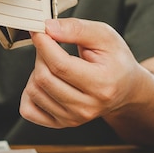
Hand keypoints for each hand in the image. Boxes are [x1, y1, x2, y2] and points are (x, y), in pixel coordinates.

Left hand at [20, 18, 149, 127]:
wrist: (125, 88)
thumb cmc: (114, 61)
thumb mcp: (104, 36)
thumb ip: (76, 28)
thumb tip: (48, 28)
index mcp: (103, 85)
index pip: (60, 65)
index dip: (43, 45)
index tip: (39, 31)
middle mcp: (88, 107)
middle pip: (44, 78)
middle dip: (41, 56)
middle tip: (50, 46)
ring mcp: (73, 119)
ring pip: (34, 92)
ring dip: (37, 72)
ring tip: (54, 66)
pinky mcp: (60, 124)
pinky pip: (28, 110)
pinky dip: (30, 93)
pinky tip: (46, 83)